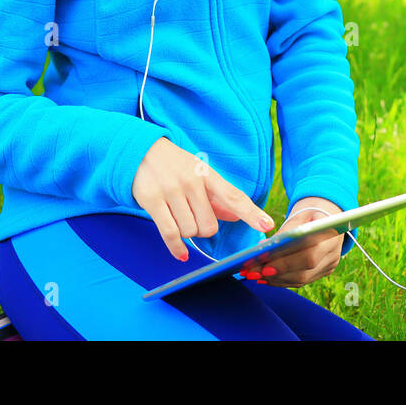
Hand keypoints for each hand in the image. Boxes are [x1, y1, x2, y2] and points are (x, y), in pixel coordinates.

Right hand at [132, 138, 275, 260]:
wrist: (139, 151)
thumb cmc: (175, 166)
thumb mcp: (199, 174)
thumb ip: (218, 197)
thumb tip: (236, 216)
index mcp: (207, 175)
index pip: (233, 196)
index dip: (250, 213)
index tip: (267, 225)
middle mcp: (191, 182)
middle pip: (209, 226)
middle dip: (203, 229)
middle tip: (193, 216)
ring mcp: (171, 191)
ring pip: (190, 231)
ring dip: (187, 233)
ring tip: (178, 217)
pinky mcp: (152, 201)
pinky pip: (170, 233)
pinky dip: (176, 247)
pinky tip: (180, 253)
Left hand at [239, 196, 343, 287]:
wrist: (327, 218)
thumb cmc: (310, 214)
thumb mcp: (299, 216)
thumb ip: (285, 232)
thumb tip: (264, 248)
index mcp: (330, 237)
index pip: (308, 256)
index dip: (286, 264)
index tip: (265, 267)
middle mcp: (332, 255)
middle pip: (303, 272)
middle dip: (276, 274)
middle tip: (253, 272)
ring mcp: (328, 266)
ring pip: (300, 280)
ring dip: (275, 280)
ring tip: (254, 275)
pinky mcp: (322, 273)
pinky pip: (300, 281)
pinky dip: (281, 281)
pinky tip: (265, 278)